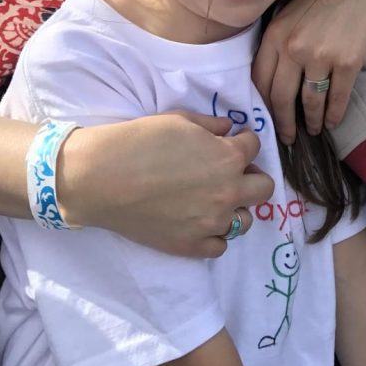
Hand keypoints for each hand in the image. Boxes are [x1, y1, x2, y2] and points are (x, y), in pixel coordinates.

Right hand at [59, 113, 273, 257]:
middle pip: (264, 188)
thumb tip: (228, 129)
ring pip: (245, 220)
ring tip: (213, 199)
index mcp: (229, 157)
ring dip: (235, 207)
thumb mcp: (180, 120)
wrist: (101, 178)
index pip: (255, 147)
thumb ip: (211, 125)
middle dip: (251, 176)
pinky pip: (220, 246)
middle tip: (229, 172)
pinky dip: (214, 234)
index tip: (231, 142)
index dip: (242, 142)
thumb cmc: (140, 141)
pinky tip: (199, 221)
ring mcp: (212, 223)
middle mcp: (228, 191)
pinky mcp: (191, 246)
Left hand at [253, 0, 365, 143]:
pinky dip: (335, 115)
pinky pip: (337, 98)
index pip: (260, 78)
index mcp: (276, 33)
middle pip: (280, 97)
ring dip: (312, 121)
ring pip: (310, 101)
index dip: (263, 104)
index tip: (268, 118)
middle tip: (287, 137)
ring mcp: (321, 56)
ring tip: (313, 129)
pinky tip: (333, 122)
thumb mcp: (294, 11)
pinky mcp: (348, 63)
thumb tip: (273, 77)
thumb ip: (280, 40)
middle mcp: (293, 46)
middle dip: (284, 122)